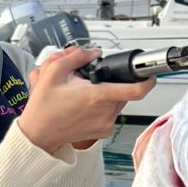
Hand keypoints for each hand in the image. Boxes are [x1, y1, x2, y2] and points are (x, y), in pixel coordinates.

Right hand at [20, 47, 155, 154]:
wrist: (38, 134)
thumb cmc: (44, 107)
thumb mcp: (54, 71)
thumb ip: (77, 56)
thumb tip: (94, 52)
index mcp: (97, 97)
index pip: (135, 90)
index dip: (147, 80)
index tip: (148, 74)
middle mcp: (105, 113)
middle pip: (123, 91)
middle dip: (111, 82)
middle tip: (90, 83)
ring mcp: (106, 124)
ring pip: (118, 102)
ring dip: (107, 95)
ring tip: (84, 95)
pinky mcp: (104, 132)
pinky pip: (111, 113)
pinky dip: (103, 107)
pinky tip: (85, 107)